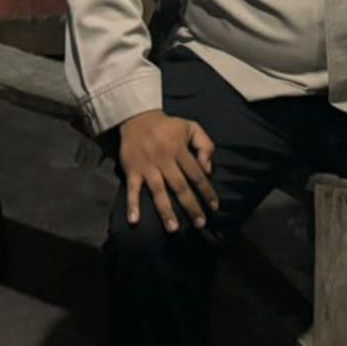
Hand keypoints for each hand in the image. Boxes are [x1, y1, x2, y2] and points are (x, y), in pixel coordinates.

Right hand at [119, 109, 218, 231]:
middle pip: (180, 186)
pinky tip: (134, 220)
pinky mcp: (132, 170)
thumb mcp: (191, 127)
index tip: (214, 207)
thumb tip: (208, 169)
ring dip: (166, 210)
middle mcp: (164, 159)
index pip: (196, 174)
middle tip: (200, 224)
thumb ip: (205, 145)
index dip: (206, 191)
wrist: (137, 117)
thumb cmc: (168, 126)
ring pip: (158, 191)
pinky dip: (132, 204)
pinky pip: (132, 189)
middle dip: (191, 206)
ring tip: (174, 228)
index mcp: (179, 149)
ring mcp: (147, 166)